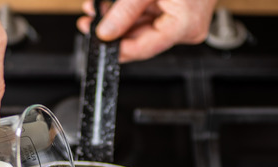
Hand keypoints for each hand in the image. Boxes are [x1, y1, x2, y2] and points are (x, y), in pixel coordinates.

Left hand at [77, 0, 216, 62]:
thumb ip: (124, 12)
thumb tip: (106, 31)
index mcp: (185, 25)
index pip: (145, 48)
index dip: (118, 48)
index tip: (97, 43)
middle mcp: (187, 28)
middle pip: (142, 39)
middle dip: (114, 30)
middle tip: (90, 23)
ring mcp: (183, 22)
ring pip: (143, 28)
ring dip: (119, 21)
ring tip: (98, 10)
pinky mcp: (178, 13)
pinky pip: (149, 18)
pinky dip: (131, 13)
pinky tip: (113, 7)